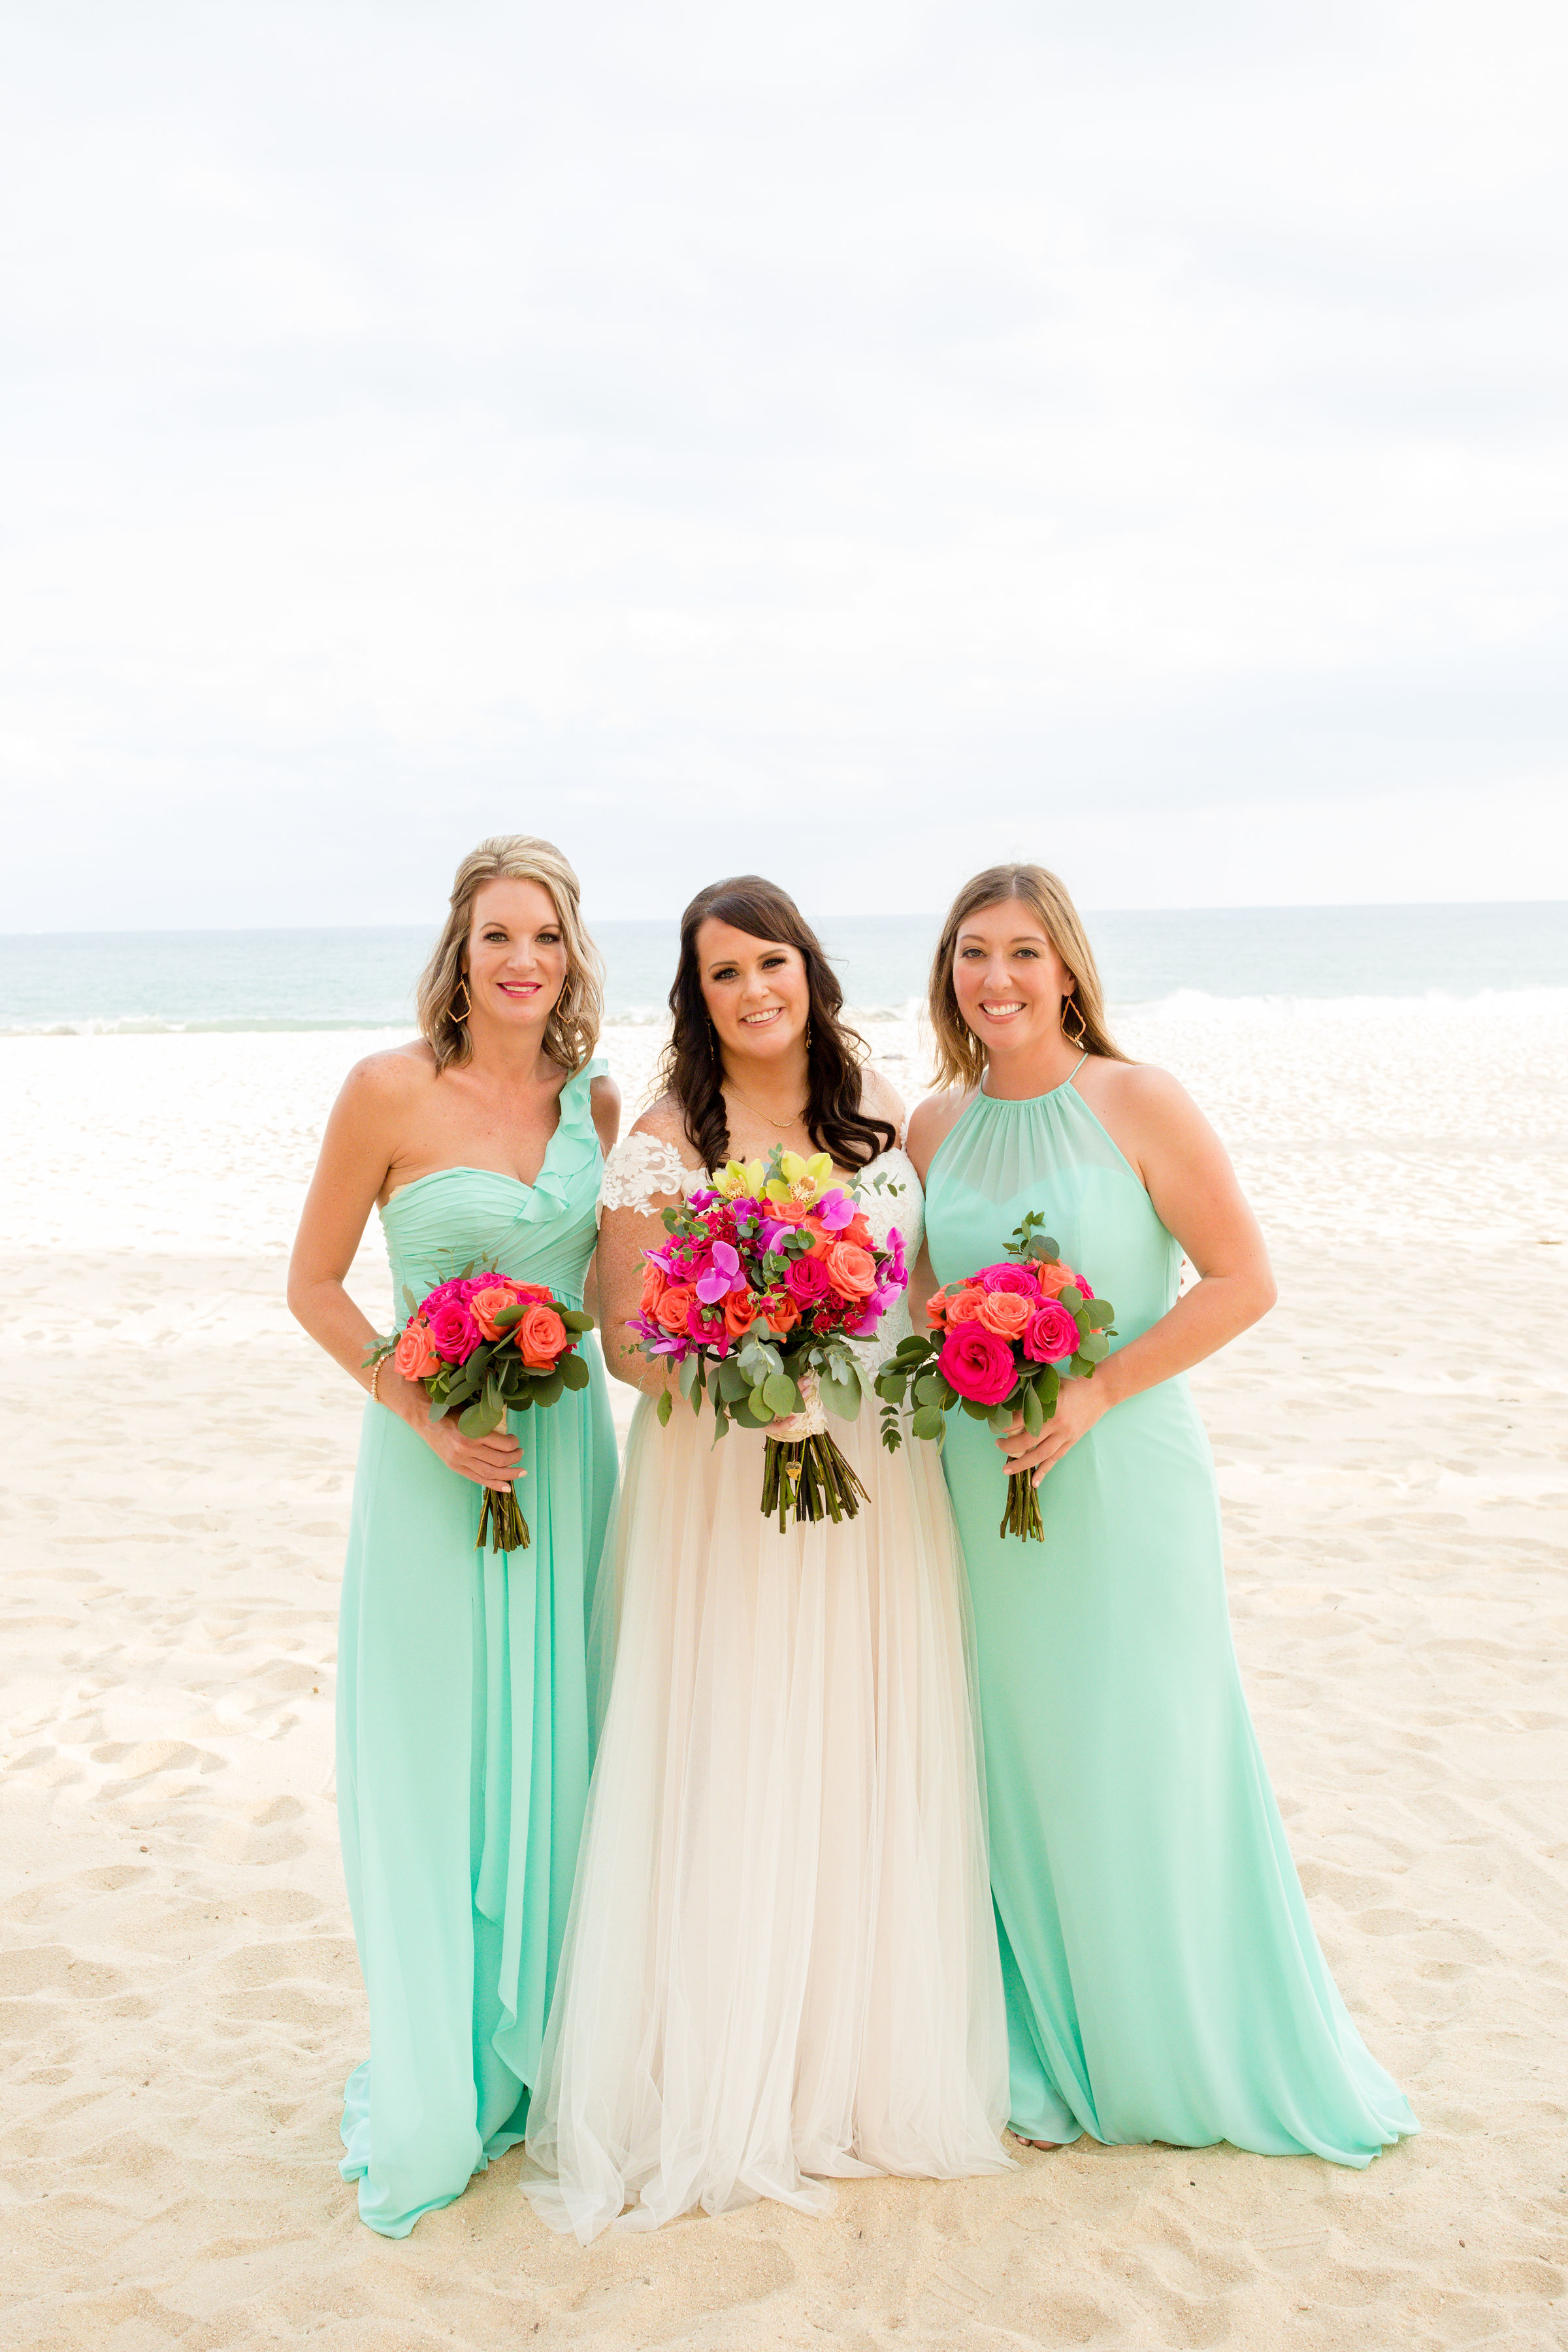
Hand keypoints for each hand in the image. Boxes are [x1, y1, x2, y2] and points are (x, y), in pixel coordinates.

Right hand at [382, 1367, 523, 1492]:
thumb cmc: (451, 1412)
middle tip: (521, 1453)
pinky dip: (494, 1484)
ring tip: (520, 1471)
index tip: (515, 1440)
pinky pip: (478, 1479)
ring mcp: (460, 1460)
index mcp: (473, 1432)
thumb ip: (489, 1425)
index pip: (503, 1444)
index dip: (514, 1444)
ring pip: (491, 1473)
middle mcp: (467, 1449)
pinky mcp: (455, 1467)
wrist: (426, 1419)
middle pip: (499, 1461)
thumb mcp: (472, 1414)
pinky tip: (507, 1487)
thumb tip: (509, 1436)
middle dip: (515, 1458)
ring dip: (509, 1474)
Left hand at [997, 1375, 1108, 1485]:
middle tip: (997, 1445)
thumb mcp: (1050, 1384)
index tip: (995, 1425)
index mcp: (1049, 1407)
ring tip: (1006, 1469)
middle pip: (1028, 1441)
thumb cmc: (1073, 1383)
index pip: (1020, 1420)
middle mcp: (1057, 1424)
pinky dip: (1043, 1472)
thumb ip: (1032, 1395)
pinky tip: (1034, 1483)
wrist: (1100, 1390)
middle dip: (1009, 1446)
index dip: (1005, 1424)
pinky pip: (1055, 1460)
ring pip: (1040, 1455)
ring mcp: (1065, 1436)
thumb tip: (1009, 1405)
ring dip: (1022, 1464)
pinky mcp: (1071, 1442)